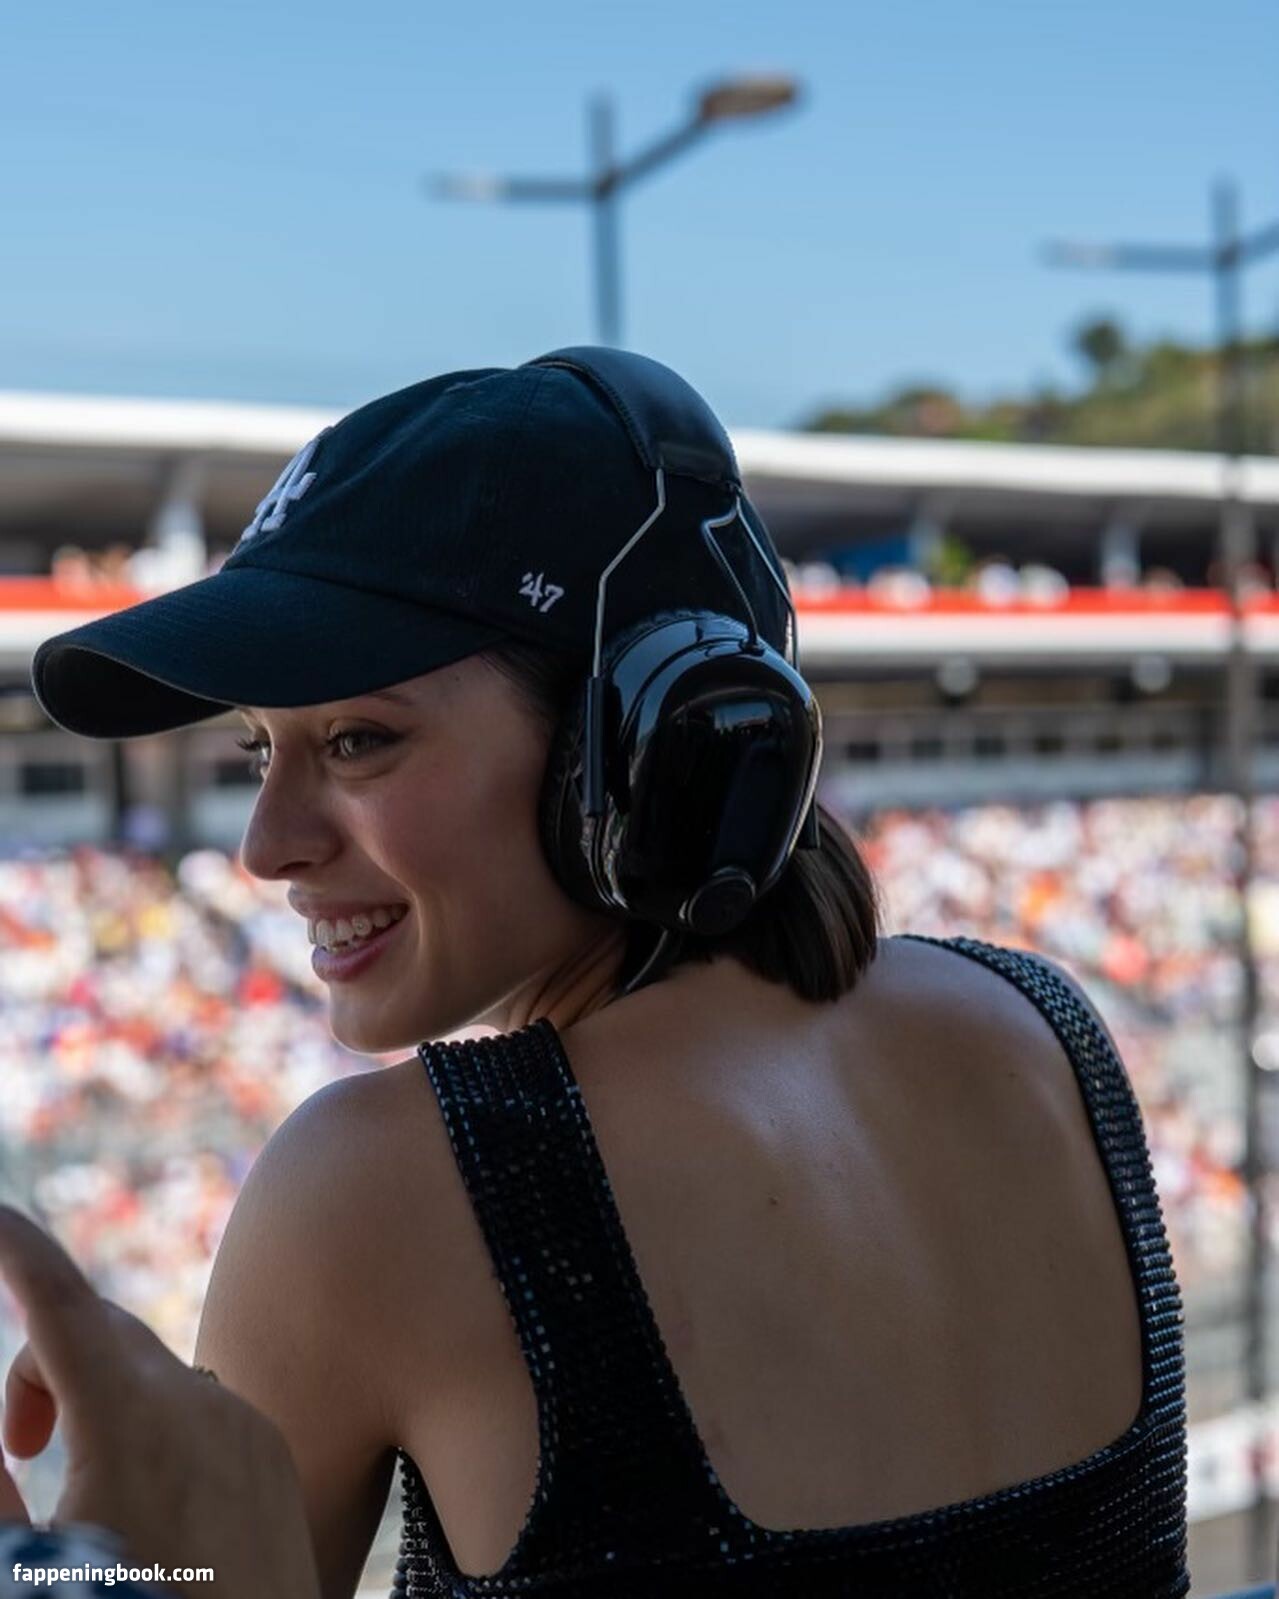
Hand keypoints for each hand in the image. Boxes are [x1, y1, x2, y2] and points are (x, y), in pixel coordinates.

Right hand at [0, 1205, 320, 1598]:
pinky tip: (145, 1499)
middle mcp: (197, 1401)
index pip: (57, 1301)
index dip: (16, 1248)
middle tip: (18, 1447)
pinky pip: (198, 1402)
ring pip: (151, 1366)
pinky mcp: (271, 1452)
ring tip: (74, 1479)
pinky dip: (152, 1417)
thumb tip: (2, 1448)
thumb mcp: (35, 1571)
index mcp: (128, 1420)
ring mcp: (243, 1422)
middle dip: (44, 1363)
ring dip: (99, 1394)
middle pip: (100, 1330)